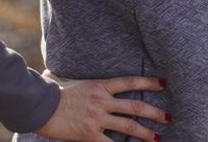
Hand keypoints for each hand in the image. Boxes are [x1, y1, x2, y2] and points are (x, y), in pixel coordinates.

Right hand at [35, 71, 168, 141]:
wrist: (39, 105)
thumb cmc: (50, 90)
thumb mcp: (67, 79)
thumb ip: (73, 79)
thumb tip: (57, 72)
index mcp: (100, 85)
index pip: (130, 81)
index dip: (149, 82)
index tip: (163, 83)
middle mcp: (103, 101)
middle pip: (135, 106)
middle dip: (154, 112)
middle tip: (168, 117)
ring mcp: (97, 118)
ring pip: (129, 126)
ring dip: (145, 133)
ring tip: (157, 137)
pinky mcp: (89, 134)